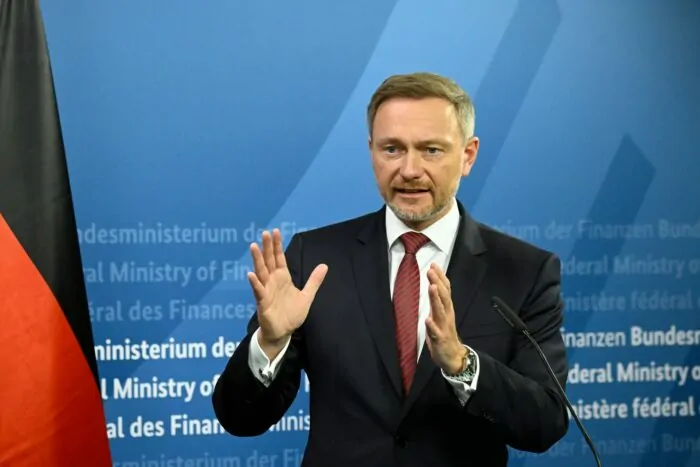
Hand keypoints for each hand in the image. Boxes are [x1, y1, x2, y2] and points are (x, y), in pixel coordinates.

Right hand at [247, 229, 327, 349]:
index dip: (277, 245)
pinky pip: (258, 291)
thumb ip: (314, 281)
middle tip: (264, 233)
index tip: (275, 231)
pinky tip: (251, 274)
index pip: (279, 258)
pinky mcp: (263, 303)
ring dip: (257, 260)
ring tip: (254, 246)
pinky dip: (255, 283)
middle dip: (267, 247)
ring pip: (261, 272)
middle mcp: (272, 281)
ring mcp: (266, 291)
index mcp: (283, 278)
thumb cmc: (292, 314)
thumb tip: (324, 265)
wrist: (283, 332)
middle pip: (269, 261)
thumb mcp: (307, 296)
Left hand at [425, 263, 466, 374]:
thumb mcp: (441, 314)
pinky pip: (436, 332)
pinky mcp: (440, 339)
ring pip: (440, 311)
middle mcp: (447, 315)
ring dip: (436, 299)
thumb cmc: (444, 333)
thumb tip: (434, 284)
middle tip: (431, 270)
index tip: (434, 264)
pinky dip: (432, 326)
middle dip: (437, 283)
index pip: (445, 290)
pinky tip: (427, 320)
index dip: (440, 277)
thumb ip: (438, 301)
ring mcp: (444, 327)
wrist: (453, 357)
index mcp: (446, 309)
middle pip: (443, 297)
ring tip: (432, 287)